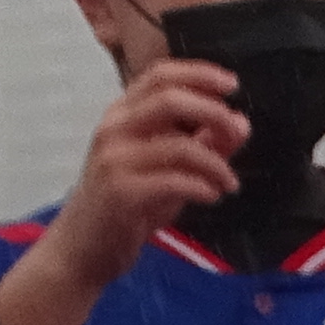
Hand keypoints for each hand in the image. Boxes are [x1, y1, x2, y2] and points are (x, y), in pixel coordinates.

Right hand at [0, 59, 251, 324]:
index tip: (232, 85)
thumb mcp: (167, 169)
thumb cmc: (127, 206)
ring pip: (179, 145)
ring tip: (228, 182)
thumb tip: (241, 123)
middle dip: (213, 112)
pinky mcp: (121, 193)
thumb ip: (203, 144)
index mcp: (121, 115)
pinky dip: (202, 186)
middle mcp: (113, 130)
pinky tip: (212, 195)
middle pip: (170, 99)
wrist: (82, 250)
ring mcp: (114, 160)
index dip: (199, 74)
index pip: (160, 76)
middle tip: (238, 131)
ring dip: (215, 163)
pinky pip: (174, 181)